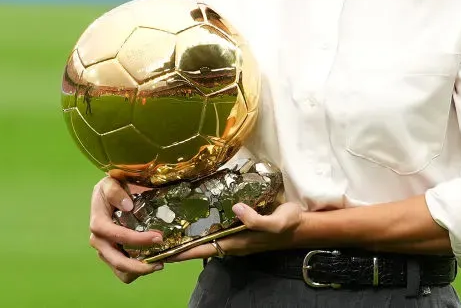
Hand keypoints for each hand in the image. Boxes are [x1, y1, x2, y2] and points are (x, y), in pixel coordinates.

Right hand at [89, 176, 165, 282]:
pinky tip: (152, 262)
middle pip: (117, 261)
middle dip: (139, 266)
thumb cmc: (112, 187)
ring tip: (158, 264)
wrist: (112, 194)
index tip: (158, 238)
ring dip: (139, 271)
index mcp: (98, 223)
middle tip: (160, 263)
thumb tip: (127, 206)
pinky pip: (124, 271)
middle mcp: (100, 241)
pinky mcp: (113, 256)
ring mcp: (106, 250)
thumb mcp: (110, 182)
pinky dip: (138, 271)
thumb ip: (114, 191)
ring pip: (121, 271)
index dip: (136, 240)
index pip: (116, 236)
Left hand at [168, 202, 304, 261]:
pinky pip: (217, 227)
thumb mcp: (277, 222)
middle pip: (201, 246)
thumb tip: (235, 208)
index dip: (184, 252)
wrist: (302, 224)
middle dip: (181, 244)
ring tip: (170, 225)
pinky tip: (196, 215)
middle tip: (158, 236)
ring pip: (208, 237)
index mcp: (237, 242)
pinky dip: (203, 225)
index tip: (163, 252)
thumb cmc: (289, 223)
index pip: (204, 250)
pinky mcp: (240, 226)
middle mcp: (233, 241)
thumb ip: (256, 219)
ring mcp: (236, 234)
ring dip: (190, 235)